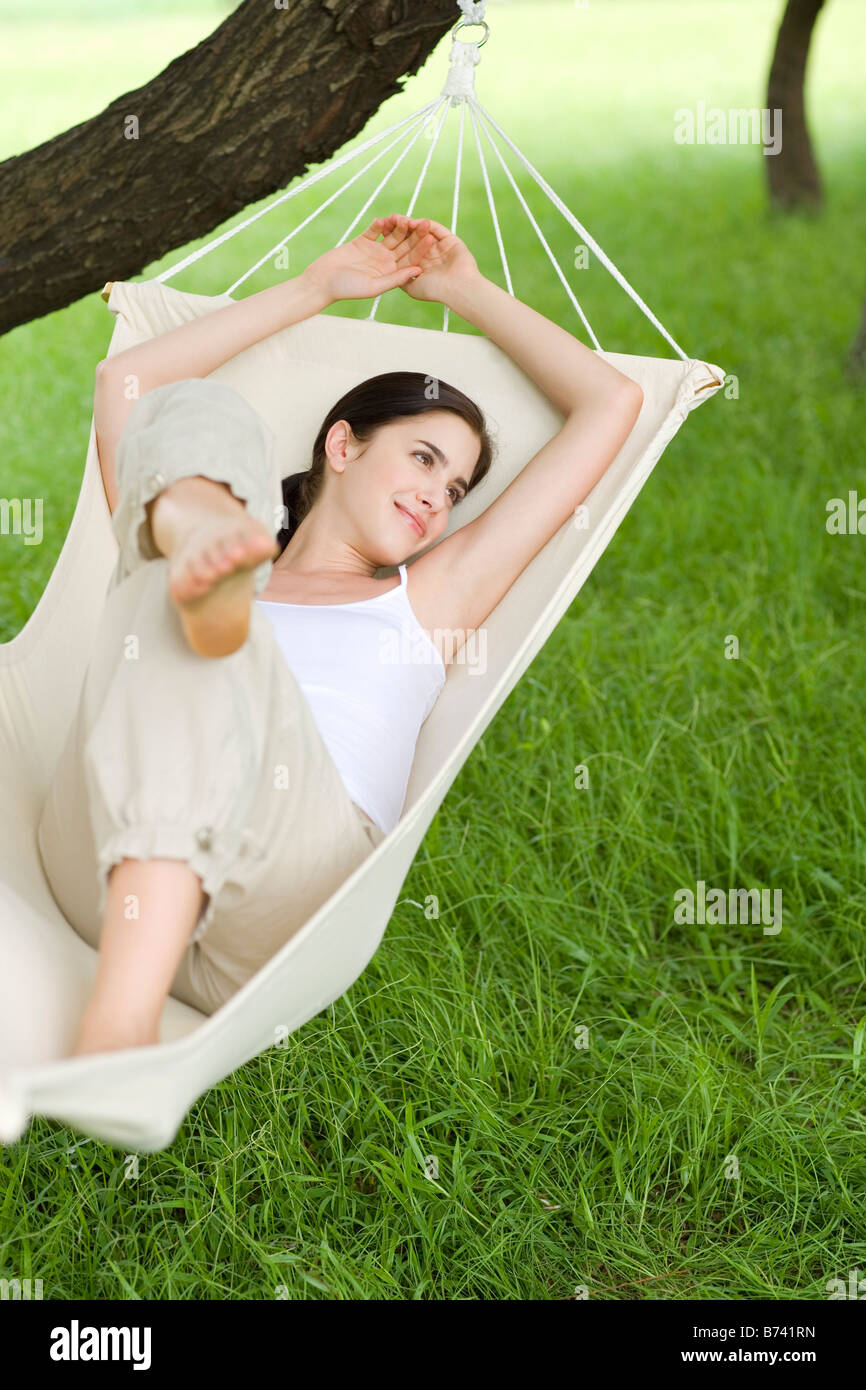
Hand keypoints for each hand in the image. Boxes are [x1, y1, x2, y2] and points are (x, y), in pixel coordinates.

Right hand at [301, 216, 426, 303]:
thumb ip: (395, 279)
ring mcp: (375, 250)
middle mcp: (386, 261)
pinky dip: (379, 224)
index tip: (430, 239)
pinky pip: (374, 230)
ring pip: (390, 235)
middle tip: (424, 222)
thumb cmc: (347, 289)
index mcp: (391, 274)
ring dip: (397, 226)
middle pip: (403, 245)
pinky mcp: (362, 240)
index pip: (410, 259)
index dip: (420, 249)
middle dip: (414, 234)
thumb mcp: (374, 286)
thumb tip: (418, 271)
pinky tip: (385, 219)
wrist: (322, 281)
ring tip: (404, 217)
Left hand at [390, 217, 480, 304]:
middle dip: (399, 228)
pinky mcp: (449, 240)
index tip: (381, 232)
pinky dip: (424, 224)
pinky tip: (413, 222)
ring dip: (410, 224)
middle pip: (411, 238)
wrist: (458, 289)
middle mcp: (428, 254)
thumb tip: (388, 273)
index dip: (392, 240)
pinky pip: (435, 229)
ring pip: (422, 231)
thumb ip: (401, 279)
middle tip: (388, 220)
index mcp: (419, 264)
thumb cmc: (435, 292)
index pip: (403, 248)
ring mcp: (439, 246)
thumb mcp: (412, 288)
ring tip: (398, 218)